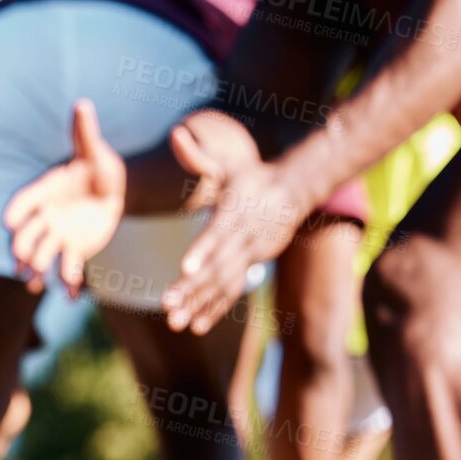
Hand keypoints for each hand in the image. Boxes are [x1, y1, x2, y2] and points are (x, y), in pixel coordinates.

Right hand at [4, 100, 125, 295]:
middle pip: (27, 235)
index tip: (8, 221)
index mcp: (45, 192)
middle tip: (22, 261)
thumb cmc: (99, 167)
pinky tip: (75, 297)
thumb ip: (85, 132)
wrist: (112, 190)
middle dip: (22, 248)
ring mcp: (57, 236)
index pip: (25, 201)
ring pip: (42, 256)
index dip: (17, 211)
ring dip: (37, 270)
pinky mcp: (74, 251)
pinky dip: (70, 285)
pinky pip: (68, 270)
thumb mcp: (95, 151)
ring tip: (36, 283)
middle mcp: (45, 217)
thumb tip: (83, 103)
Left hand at [162, 112, 306, 333]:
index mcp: (235, 212)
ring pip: (224, 284)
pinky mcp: (254, 264)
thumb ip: (198, 156)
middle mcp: (244, 236)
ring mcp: (252, 253)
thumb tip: (176, 134)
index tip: (184, 269)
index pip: (217, 234)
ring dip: (199, 305)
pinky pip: (232, 290)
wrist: (294, 191)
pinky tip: (196, 325)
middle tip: (166, 307)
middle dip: (192, 289)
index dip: (202, 252)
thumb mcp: (228, 164)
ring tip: (176, 323)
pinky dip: (215, 307)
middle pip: (217, 266)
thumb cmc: (251, 177)